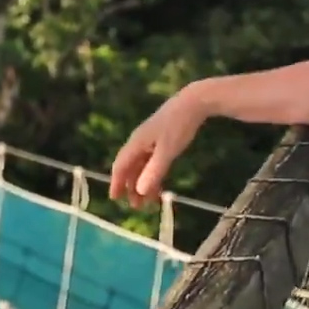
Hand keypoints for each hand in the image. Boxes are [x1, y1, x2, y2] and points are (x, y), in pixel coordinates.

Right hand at [109, 81, 215, 207]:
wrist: (194, 102)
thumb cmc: (179, 126)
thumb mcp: (168, 151)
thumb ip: (154, 171)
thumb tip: (139, 191)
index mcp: (137, 142)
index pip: (121, 165)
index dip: (116, 182)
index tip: (115, 198)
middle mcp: (140, 141)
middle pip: (130, 167)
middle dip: (131, 187)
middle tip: (136, 206)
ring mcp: (151, 139)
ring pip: (141, 165)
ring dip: (142, 182)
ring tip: (148, 201)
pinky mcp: (161, 138)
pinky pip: (151, 160)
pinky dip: (152, 173)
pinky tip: (158, 184)